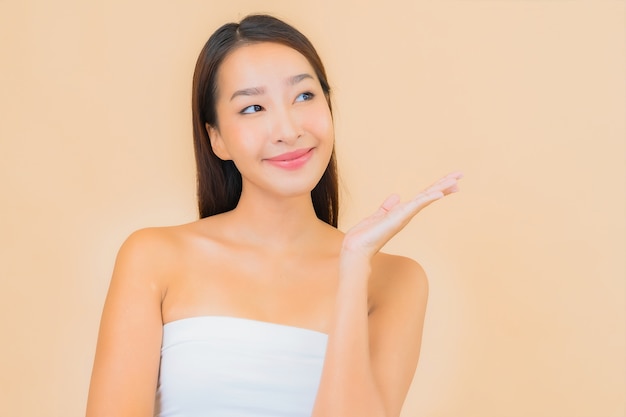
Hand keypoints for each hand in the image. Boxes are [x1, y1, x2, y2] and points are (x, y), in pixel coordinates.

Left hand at [341, 172, 462, 261]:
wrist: (356, 248)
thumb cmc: (365, 236)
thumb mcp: (378, 216)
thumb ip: (387, 207)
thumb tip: (396, 196)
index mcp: (403, 212)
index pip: (423, 196)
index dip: (437, 187)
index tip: (452, 181)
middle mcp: (406, 213)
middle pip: (429, 195)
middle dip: (444, 184)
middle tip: (460, 175)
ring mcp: (404, 215)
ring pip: (426, 198)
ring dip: (441, 188)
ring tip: (455, 180)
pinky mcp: (399, 217)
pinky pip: (416, 205)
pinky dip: (427, 198)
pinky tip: (438, 193)